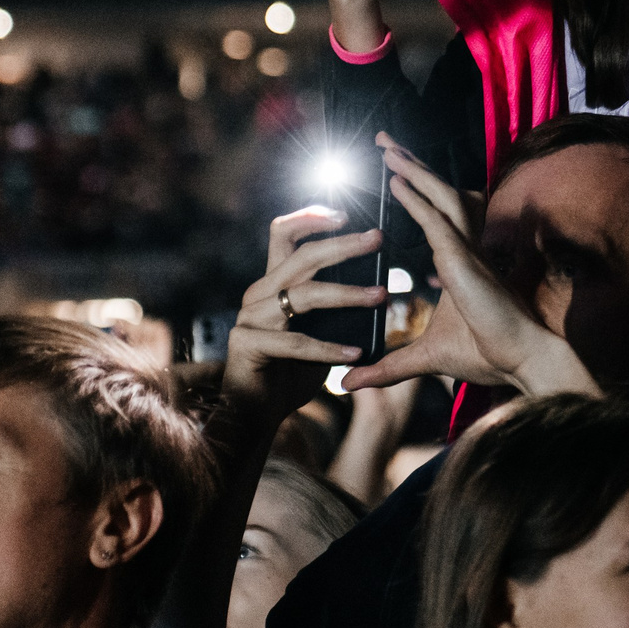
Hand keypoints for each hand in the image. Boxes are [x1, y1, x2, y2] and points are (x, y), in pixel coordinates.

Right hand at [222, 210, 383, 429]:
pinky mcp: (247, 344)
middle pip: (302, 256)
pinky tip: (356, 354)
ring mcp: (250, 317)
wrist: (255, 413)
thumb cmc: (291, 371)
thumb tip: (379, 288)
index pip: (283, 233)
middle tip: (377, 239)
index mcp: (272, 283)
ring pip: (305, 295)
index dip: (311, 217)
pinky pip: (297, 342)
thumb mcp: (319, 332)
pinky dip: (330, 349)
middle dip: (343, 244)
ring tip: (381, 296)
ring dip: (347, 294)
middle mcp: (259, 293)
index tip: (344, 214)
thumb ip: (335, 309)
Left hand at [344, 133, 593, 398]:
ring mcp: (467, 251)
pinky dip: (417, 199)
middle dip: (412, 165)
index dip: (417, 188)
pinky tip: (396, 182)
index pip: (437, 213)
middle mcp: (465, 248)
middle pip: (439, 194)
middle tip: (384, 142)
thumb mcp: (423, 359)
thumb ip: (387, 367)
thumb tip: (349, 382)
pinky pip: (438, 221)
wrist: (518, 361)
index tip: (394, 170)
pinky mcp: (465, 261)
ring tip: (387, 148)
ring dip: (414, 170)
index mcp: (459, 261)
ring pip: (441, 197)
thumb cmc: (486, 355)